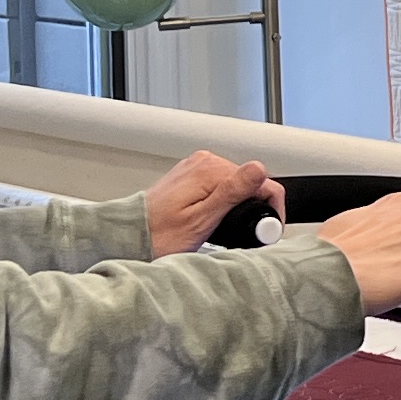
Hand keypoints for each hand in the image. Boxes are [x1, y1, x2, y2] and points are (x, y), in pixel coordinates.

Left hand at [145, 151, 274, 257]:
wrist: (130, 236)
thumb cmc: (159, 235)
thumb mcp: (202, 220)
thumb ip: (232, 192)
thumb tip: (258, 170)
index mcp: (210, 170)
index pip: (262, 182)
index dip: (270, 211)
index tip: (264, 233)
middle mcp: (204, 163)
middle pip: (251, 184)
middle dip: (254, 210)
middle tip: (242, 235)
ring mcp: (197, 169)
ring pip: (237, 186)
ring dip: (239, 208)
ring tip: (224, 231)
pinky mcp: (192, 177)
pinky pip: (221, 187)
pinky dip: (224, 204)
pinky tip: (214, 221)